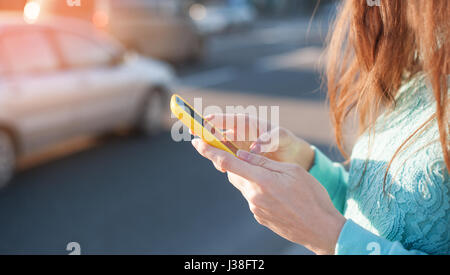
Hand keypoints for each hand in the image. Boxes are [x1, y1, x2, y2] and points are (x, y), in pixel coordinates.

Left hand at [191, 139, 345, 254]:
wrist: (321, 229)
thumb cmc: (312, 196)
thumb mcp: (292, 172)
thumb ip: (264, 162)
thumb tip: (242, 155)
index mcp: (261, 180)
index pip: (227, 162)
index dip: (209, 151)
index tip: (196, 142)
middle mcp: (253, 196)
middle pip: (233, 174)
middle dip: (234, 164)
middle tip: (245, 157)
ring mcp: (255, 209)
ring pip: (244, 186)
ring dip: (250, 178)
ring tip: (274, 180)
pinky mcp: (260, 217)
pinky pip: (253, 198)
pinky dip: (258, 191)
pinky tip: (278, 194)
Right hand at [205, 114, 314, 169]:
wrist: (290, 158)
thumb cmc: (286, 142)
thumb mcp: (281, 138)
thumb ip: (269, 140)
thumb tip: (254, 147)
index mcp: (247, 123)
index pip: (227, 119)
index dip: (215, 119)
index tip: (205, 121)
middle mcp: (238, 133)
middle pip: (217, 132)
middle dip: (205, 134)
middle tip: (197, 140)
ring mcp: (236, 146)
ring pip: (218, 147)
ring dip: (212, 151)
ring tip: (213, 157)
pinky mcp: (237, 158)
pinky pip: (225, 159)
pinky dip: (222, 162)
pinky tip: (223, 168)